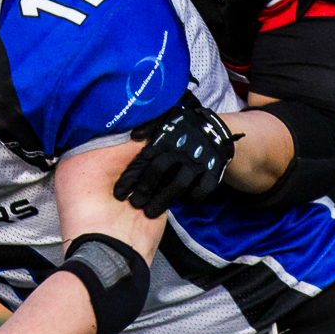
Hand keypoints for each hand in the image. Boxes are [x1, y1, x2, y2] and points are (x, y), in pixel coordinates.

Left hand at [114, 93, 241, 216]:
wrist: (214, 129)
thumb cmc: (181, 128)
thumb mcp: (165, 121)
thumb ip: (148, 126)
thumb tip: (133, 135)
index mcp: (167, 138)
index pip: (146, 157)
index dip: (132, 175)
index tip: (120, 192)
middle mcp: (182, 149)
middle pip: (160, 169)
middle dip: (145, 189)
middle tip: (134, 203)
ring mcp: (198, 162)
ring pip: (179, 183)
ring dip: (163, 199)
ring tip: (150, 212)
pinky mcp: (213, 172)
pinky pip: (202, 189)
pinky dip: (191, 198)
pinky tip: (181, 201)